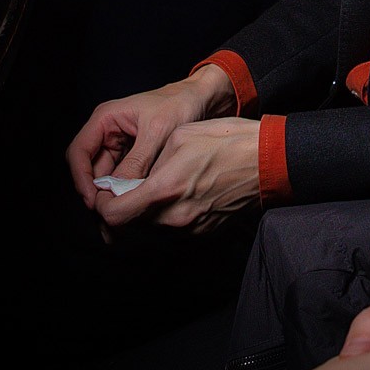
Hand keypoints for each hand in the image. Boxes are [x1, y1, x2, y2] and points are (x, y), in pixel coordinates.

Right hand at [65, 65, 234, 208]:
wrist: (203, 99)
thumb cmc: (180, 104)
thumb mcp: (158, 132)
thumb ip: (137, 161)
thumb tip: (119, 192)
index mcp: (105, 119)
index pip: (78, 152)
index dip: (81, 179)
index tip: (92, 201)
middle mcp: (107, 133)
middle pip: (89, 169)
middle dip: (96, 193)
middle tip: (107, 217)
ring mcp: (119, 146)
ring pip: (105, 178)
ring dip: (110, 197)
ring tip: (119, 218)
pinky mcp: (132, 157)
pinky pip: (122, 179)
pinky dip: (125, 193)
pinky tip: (132, 208)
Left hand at [93, 117, 260, 234]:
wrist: (267, 160)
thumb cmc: (227, 142)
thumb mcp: (180, 138)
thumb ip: (148, 163)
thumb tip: (129, 181)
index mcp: (164, 190)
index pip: (114, 215)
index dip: (101, 206)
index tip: (103, 193)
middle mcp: (174, 217)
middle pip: (130, 225)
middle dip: (122, 208)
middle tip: (124, 189)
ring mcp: (190, 228)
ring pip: (150, 228)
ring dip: (144, 213)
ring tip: (153, 188)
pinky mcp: (203, 232)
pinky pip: (172, 228)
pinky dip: (166, 215)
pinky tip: (177, 193)